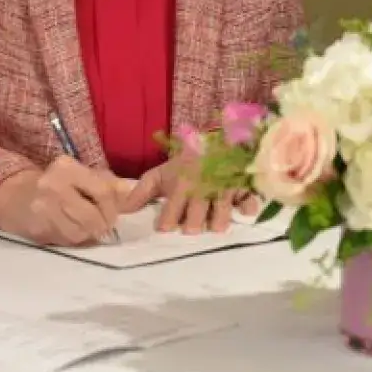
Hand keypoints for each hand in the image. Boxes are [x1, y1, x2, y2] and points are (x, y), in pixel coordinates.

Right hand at [0, 156, 134, 245]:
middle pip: (93, 215)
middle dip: (103, 225)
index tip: (114, 216)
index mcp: (67, 167)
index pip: (103, 191)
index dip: (113, 208)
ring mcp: (42, 207)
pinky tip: (69, 231)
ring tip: (85, 228)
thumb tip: (133, 194)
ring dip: (89, 234)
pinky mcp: (36, 227)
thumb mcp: (79, 175)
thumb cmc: (53, 185)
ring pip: (81, 231)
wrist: (10, 195)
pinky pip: (66, 240)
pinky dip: (74, 239)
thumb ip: (107, 182)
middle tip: (103, 227)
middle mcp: (53, 184)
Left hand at [121, 156, 260, 233]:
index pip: (172, 210)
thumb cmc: (184, 164)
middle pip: (197, 213)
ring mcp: (223, 187)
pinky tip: (245, 211)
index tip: (165, 228)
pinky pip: (248, 197)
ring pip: (222, 208)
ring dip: (218, 220)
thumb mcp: (160, 175)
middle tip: (191, 230)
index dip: (168, 221)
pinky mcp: (242, 186)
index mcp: (180, 185)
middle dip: (193, 223)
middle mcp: (201, 188)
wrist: (213, 141)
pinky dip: (248, 205)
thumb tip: (122, 212)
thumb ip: (141, 193)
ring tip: (214, 227)